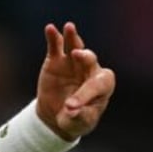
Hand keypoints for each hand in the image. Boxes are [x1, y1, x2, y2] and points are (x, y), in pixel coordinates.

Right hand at [36, 22, 115, 140]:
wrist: (58, 117)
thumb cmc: (76, 120)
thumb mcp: (79, 123)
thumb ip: (79, 116)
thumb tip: (72, 110)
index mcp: (102, 87)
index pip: (98, 84)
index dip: (86, 94)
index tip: (70, 107)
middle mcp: (90, 71)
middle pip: (91, 60)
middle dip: (85, 57)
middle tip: (77, 55)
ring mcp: (73, 63)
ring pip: (76, 46)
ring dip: (73, 37)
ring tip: (69, 28)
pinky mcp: (56, 60)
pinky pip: (56, 46)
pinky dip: (53, 37)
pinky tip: (50, 28)